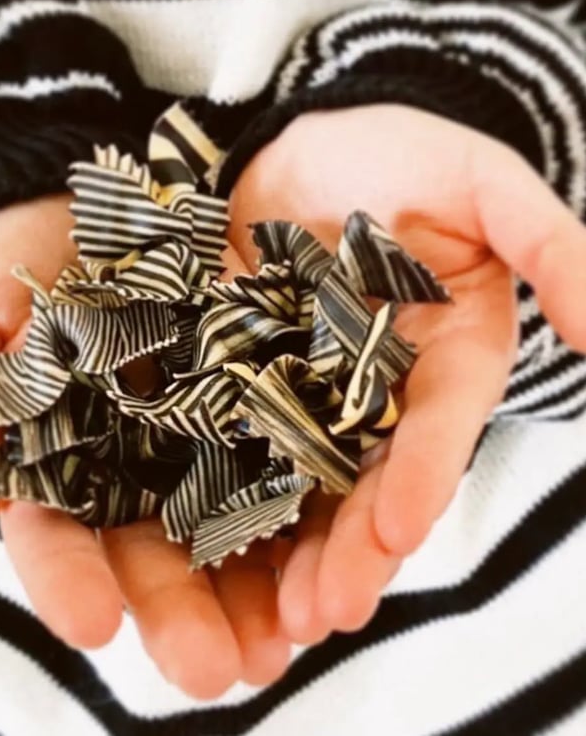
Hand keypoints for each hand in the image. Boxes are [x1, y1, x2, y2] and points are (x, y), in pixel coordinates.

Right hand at [0, 194, 291, 697]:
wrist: (81, 201)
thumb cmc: (6, 258)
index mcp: (55, 456)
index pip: (56, 533)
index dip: (69, 580)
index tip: (91, 625)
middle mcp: (131, 459)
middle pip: (153, 550)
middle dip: (180, 612)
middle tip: (214, 670)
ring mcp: (196, 427)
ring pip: (226, 521)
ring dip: (256, 589)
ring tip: (283, 643)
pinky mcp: (253, 386)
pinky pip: (283, 446)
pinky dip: (306, 503)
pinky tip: (332, 551)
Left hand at [227, 104, 585, 643]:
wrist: (310, 145)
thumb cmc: (406, 154)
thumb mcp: (485, 185)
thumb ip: (548, 244)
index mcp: (448, 354)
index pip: (440, 426)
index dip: (423, 477)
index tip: (399, 532)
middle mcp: (385, 386)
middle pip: (373, 475)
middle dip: (354, 545)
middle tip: (324, 613)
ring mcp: (314, 386)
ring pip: (308, 477)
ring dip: (296, 545)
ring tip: (278, 616)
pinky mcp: (252, 374)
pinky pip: (241, 435)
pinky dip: (232, 486)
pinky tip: (212, 540)